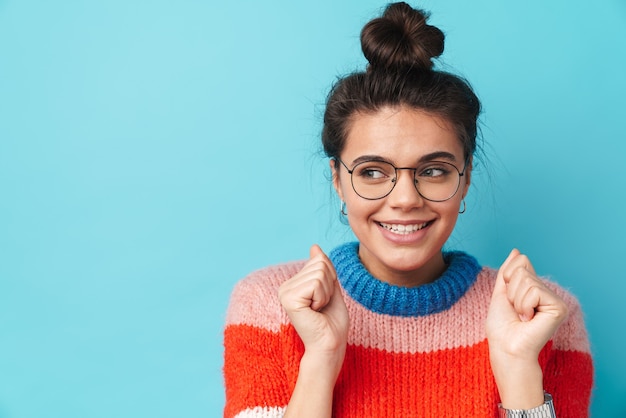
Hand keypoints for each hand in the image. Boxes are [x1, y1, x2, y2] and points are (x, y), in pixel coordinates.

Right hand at [278, 245, 348, 361]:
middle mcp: (285, 286)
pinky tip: (315, 312)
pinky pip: (316, 284)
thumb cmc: (332, 322)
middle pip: (320, 264)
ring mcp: (285, 292)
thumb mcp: (331, 289)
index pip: (319, 261)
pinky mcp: (289, 299)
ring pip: (319, 273)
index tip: (324, 300)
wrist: (330, 345)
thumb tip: (314, 247)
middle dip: (329, 285)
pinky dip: (322, 298)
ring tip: (319, 310)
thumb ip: (323, 269)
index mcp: (293, 284)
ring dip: (326, 293)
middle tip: (322, 306)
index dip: (331, 279)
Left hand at [486, 249, 568, 407]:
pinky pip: (534, 291)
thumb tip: (517, 251)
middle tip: (516, 311)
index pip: (521, 261)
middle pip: (523, 269)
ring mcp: (554, 299)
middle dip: (511, 291)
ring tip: (522, 317)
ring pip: (526, 280)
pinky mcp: (559, 307)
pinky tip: (529, 320)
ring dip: (516, 300)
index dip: (508, 277)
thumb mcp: (501, 293)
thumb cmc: (501, 326)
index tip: (509, 299)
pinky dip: (524, 305)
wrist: (506, 347)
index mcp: (534, 288)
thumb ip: (508, 272)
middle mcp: (547, 292)